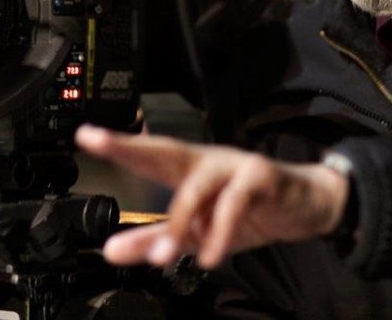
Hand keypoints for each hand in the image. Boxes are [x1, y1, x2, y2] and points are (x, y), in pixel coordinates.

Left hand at [75, 125, 348, 268]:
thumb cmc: (250, 212)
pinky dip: (220, 230)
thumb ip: (153, 240)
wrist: (306, 206)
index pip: (146, 154)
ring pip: (198, 185)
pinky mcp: (261, 177)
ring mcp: (233, 165)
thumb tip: (110, 251)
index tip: (84, 136)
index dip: (116, 145)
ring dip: (179, 220)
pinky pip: (235, 203)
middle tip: (100, 141)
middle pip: (164, 149)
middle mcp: (206, 161)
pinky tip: (210, 254)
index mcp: (187, 170)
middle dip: (131, 145)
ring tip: (163, 255)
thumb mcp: (196, 233)